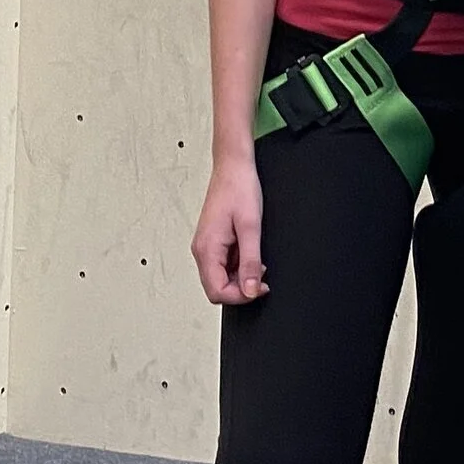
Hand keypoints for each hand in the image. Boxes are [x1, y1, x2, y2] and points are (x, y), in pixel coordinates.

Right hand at [191, 154, 266, 304]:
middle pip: (216, 288)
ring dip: (241, 277)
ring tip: (257, 261)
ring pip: (220, 278)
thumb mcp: (251, 227)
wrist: (233, 167)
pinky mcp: (213, 242)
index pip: (217, 292)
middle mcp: (202, 250)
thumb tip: (250, 291)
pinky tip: (249, 253)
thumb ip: (250, 262)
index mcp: (207, 249)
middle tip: (261, 277)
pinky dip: (238, 266)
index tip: (259, 288)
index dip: (240, 296)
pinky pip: (223, 265)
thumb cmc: (239, 189)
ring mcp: (206, 246)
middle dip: (241, 288)